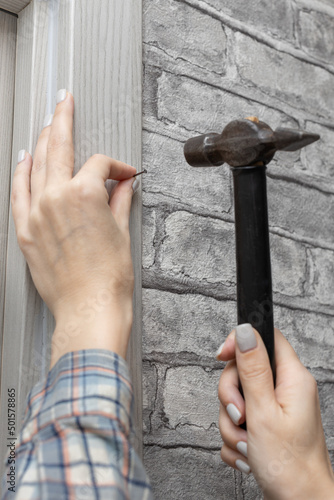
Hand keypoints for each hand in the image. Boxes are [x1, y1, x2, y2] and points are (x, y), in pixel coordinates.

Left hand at [11, 91, 137, 367]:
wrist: (89, 308)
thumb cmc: (108, 277)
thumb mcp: (121, 232)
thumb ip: (119, 200)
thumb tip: (123, 185)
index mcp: (84, 194)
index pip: (100, 164)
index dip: (117, 166)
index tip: (125, 175)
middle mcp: (55, 197)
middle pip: (57, 146)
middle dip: (62, 118)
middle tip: (64, 101)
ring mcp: (36, 213)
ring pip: (35, 164)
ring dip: (41, 141)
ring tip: (46, 125)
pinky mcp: (25, 231)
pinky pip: (18, 192)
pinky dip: (20, 173)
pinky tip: (23, 159)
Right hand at [217, 324, 333, 499]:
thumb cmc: (289, 465)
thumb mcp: (264, 412)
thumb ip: (252, 369)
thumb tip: (245, 330)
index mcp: (292, 378)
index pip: (265, 337)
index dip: (240, 341)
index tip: (221, 356)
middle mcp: (285, 389)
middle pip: (243, 370)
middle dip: (231, 396)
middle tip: (241, 416)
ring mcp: (275, 408)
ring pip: (237, 398)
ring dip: (232, 423)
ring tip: (247, 443)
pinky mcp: (265, 425)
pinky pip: (238, 420)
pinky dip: (236, 438)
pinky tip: (248, 453)